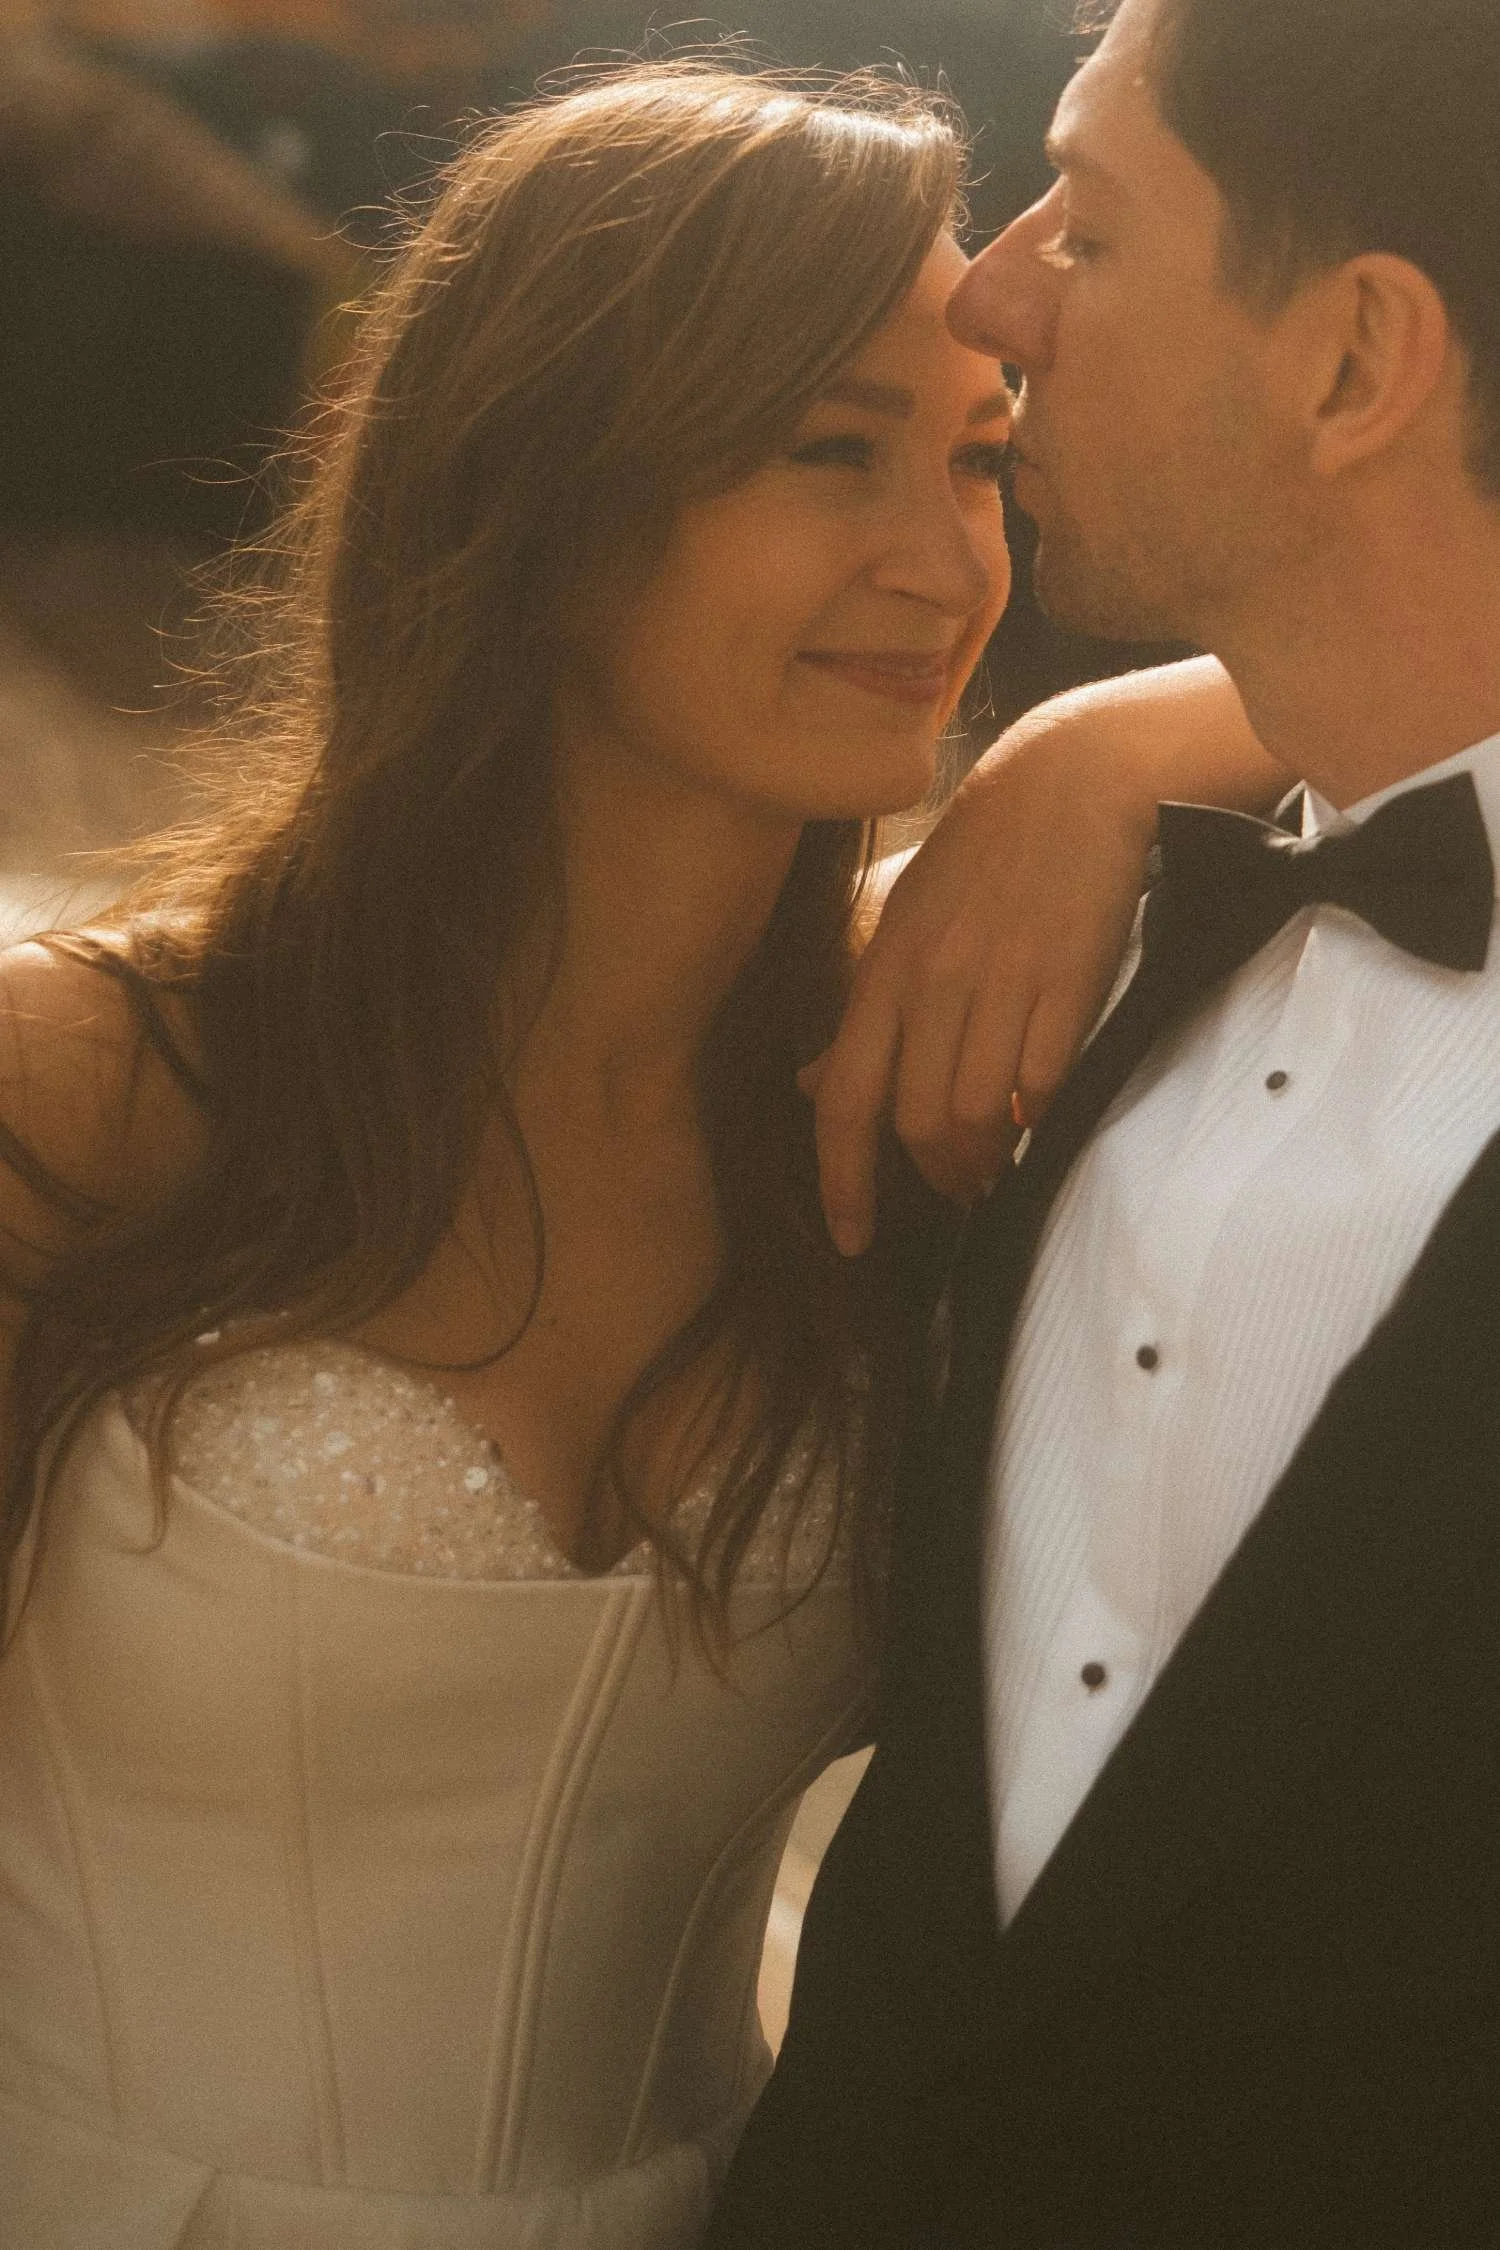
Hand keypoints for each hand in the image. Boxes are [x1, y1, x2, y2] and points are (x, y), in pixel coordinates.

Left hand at [807, 717, 1152, 1254]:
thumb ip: (859, 1013)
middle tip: (955, 1190)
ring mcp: (1001, 984)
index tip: (850, 1239)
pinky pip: (1042, 1082)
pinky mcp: (1067, 983)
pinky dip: (1036, 1119)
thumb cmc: (980, 856)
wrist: (1069, 783)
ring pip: (977, 1113)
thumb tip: (808, 1083)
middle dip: (932, 1177)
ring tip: (995, 1168)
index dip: (842, 1181)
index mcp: (883, 973)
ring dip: (984, 1161)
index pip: (843, 1100)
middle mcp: (933, 984)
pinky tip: (1038, 1121)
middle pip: (915, 1122)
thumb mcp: (900, 922)